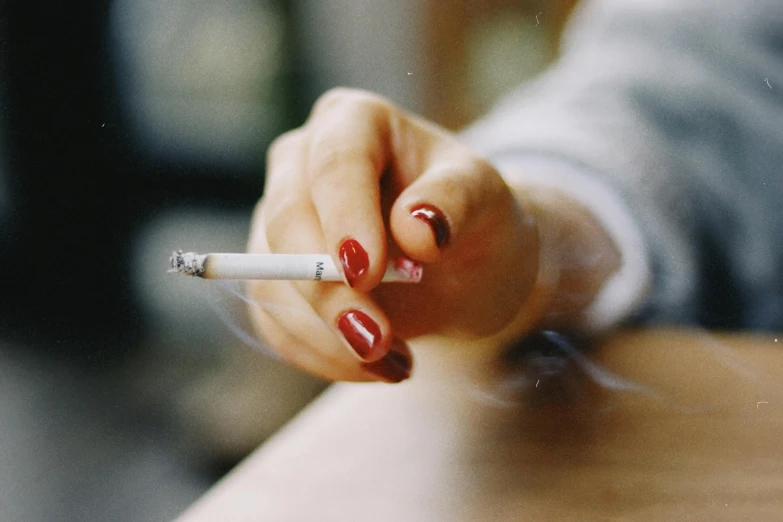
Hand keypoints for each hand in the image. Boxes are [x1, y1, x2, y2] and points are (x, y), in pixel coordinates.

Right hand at [246, 88, 616, 382]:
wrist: (463, 270)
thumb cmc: (475, 222)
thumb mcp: (487, 201)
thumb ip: (455, 201)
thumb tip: (416, 227)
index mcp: (355, 123)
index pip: (334, 161)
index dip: (344, 215)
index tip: (367, 272)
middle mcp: (304, 164)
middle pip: (286, 219)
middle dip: (327, 289)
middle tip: (376, 340)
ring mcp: (282, 221)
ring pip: (271, 280)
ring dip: (328, 336)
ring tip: (398, 363)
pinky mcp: (276, 278)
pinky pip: (277, 323)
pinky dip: (324, 356)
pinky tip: (377, 366)